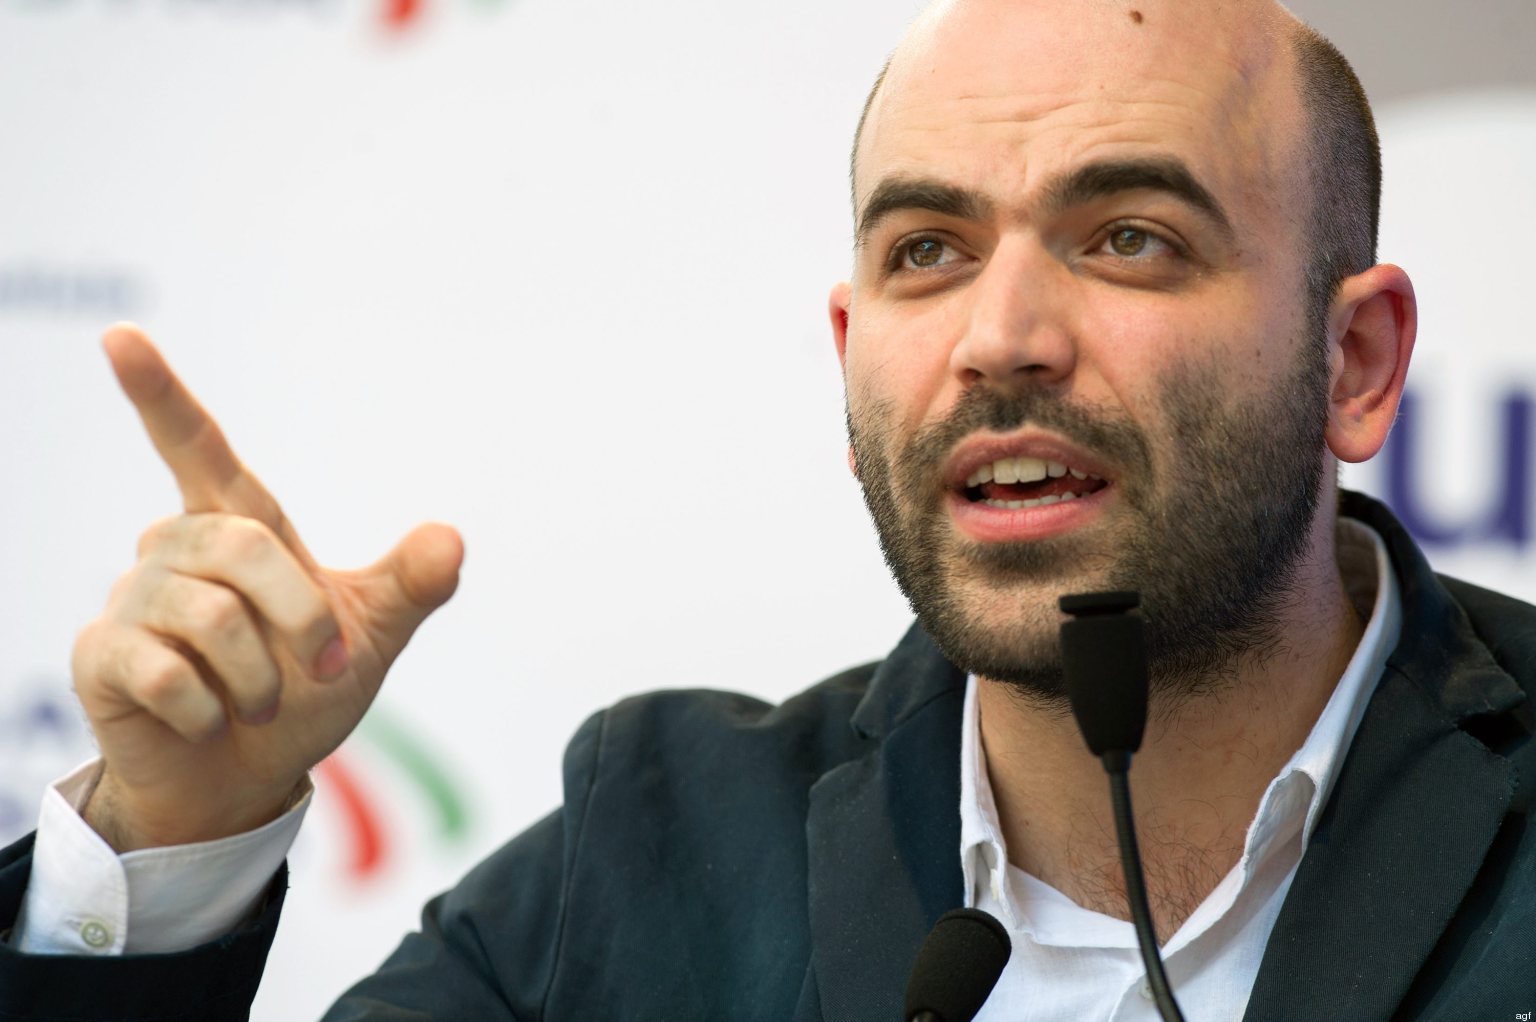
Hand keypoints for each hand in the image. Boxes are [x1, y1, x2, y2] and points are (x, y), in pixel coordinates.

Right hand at [73, 324, 463, 850]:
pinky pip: (167, 672)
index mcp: (239, 530)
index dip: (161, 395)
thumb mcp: (372, 636)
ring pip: (210, 615)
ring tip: (256, 704)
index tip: (121, 339)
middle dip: (302, 620)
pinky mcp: (103, 658)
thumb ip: (412, 585)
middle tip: (317, 670)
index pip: (198, 449)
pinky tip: (209, 722)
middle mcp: (176, 550)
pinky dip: (210, 710)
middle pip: (245, 549)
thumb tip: (451, 540)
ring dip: (259, 679)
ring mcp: (133, 602)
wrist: (248, 780)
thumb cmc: (303, 694)